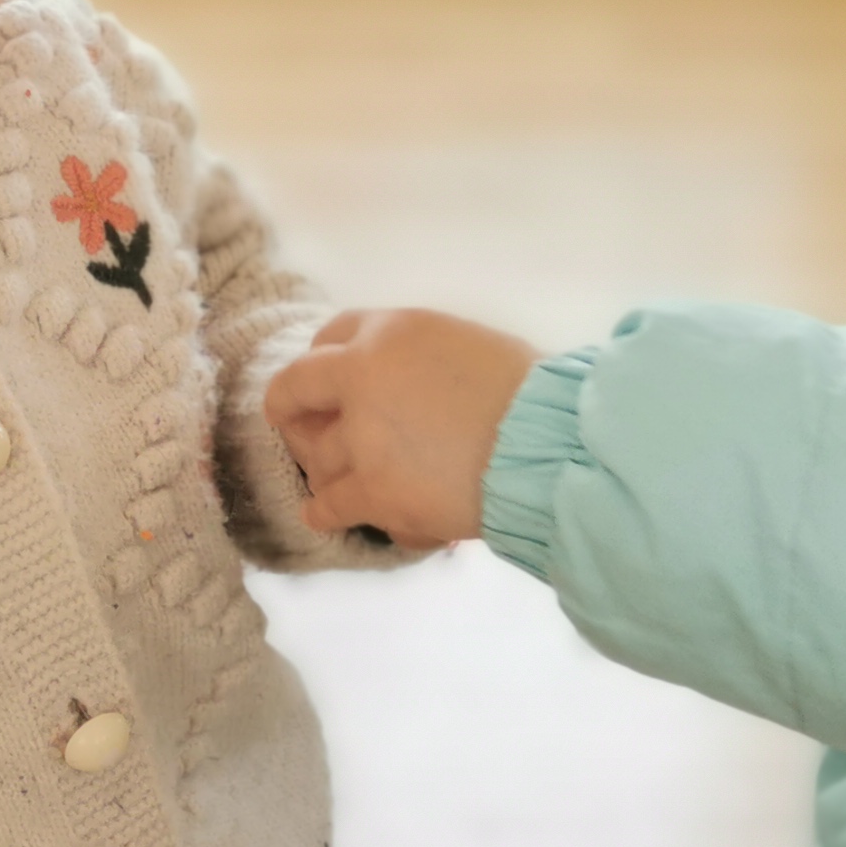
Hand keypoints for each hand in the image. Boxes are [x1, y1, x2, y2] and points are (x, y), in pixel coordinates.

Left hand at [265, 308, 540, 549]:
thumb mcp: (466, 344)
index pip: (328, 338)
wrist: (547, 443)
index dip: (319, 366)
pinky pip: (330, 506)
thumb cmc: (528, 389)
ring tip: (333, 483)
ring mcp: (362, 437)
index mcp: (391, 331)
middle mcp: (361, 376)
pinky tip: (323, 515)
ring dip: (326, 470)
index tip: (322, 386)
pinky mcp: (372, 490)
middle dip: (298, 415)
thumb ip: (420, 358)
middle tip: (309, 435)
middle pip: (298, 392)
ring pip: (318, 457)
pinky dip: (325, 512)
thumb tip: (409, 386)